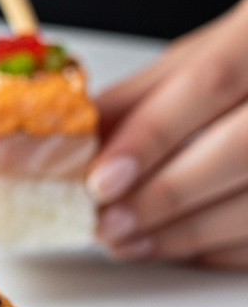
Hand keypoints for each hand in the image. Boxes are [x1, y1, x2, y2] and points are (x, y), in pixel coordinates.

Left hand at [87, 0, 247, 267]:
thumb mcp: (200, 58)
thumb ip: (141, 97)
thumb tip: (75, 139)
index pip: (213, 79)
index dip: (152, 135)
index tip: (100, 179)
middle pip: (241, 147)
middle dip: (164, 195)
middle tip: (106, 224)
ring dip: (185, 232)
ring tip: (126, 241)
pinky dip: (216, 248)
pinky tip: (173, 247)